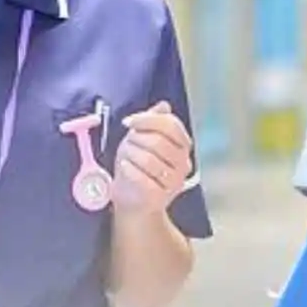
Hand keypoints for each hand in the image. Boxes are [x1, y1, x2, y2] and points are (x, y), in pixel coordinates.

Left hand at [112, 101, 193, 216]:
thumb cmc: (139, 168)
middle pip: (159, 142)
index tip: (128, 122)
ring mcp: (174, 182)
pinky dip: (130, 170)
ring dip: (130, 154)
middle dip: (136, 139)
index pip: (171, 125)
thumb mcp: (144, 140)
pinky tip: (123, 167)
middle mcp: (183, 164)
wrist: (134, 201)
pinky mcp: (160, 197)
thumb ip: (154, 122)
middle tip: (126, 144)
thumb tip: (163, 105)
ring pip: (150, 160)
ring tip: (124, 156)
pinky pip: (144, 179)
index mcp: (183, 146)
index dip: (147, 120)